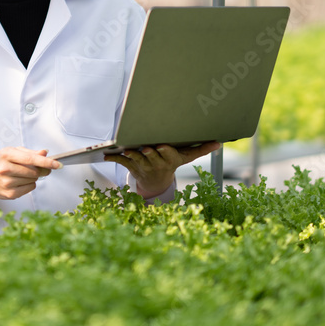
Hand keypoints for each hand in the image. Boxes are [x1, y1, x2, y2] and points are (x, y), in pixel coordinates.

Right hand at [0, 147, 61, 209]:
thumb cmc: (0, 162)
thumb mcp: (12, 152)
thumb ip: (30, 153)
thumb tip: (45, 153)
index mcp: (6, 155)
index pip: (31, 159)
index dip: (46, 162)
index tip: (57, 164)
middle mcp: (5, 169)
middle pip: (34, 171)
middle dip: (41, 170)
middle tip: (39, 168)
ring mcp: (6, 183)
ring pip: (33, 180)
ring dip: (34, 177)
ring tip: (23, 174)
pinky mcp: (9, 194)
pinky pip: (29, 188)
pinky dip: (30, 184)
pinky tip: (20, 181)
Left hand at [105, 141, 220, 198]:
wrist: (157, 182)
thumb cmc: (172, 162)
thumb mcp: (187, 156)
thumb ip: (201, 149)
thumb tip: (219, 143)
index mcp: (169, 160)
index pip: (167, 155)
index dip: (164, 152)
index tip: (162, 146)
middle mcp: (156, 164)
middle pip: (151, 157)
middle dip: (148, 153)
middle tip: (145, 147)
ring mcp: (143, 166)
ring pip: (136, 160)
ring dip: (131, 155)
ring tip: (126, 150)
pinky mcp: (131, 167)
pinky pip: (121, 163)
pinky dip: (113, 159)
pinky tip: (105, 155)